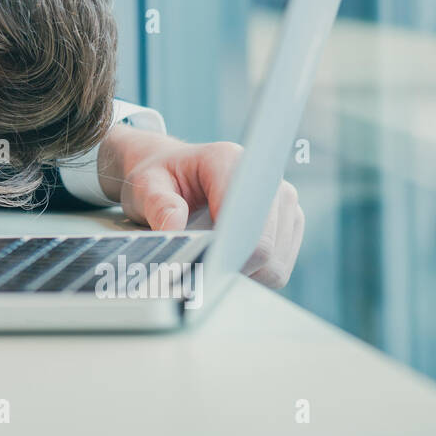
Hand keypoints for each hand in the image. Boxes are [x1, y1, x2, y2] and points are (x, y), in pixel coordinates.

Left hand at [97, 128, 304, 287]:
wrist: (174, 173)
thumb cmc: (162, 178)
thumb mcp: (146, 185)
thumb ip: (157, 203)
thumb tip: (173, 228)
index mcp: (229, 160)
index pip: (245, 218)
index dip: (227, 250)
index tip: (202, 267)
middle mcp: (267, 179)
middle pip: (265, 248)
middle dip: (230, 267)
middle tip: (196, 272)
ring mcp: (284, 204)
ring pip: (275, 265)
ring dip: (242, 274)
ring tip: (210, 261)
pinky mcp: (289, 226)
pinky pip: (278, 270)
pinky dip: (252, 275)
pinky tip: (226, 262)